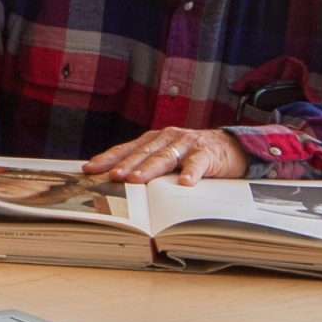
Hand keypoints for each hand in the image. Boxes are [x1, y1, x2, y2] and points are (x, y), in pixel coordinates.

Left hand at [84, 127, 246, 185]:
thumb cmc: (193, 155)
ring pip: (165, 157)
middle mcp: (167, 138)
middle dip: (125, 165)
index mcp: (154, 140)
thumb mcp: (169, 157)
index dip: (108, 158)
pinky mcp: (208, 153)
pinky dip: (191, 172)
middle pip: (142, 153)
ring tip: (136, 180)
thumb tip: (118, 183)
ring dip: (150, 169)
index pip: (127, 149)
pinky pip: (197, 163)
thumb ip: (149, 165)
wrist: (233, 146)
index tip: (89, 169)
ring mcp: (187, 144)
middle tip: (111, 176)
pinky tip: (184, 183)